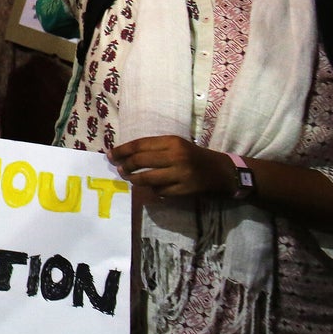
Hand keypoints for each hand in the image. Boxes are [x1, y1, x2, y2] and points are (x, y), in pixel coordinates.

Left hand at [108, 135, 232, 201]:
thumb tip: (125, 155)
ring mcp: (181, 174)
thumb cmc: (194, 156)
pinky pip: (160, 191)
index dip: (122, 150)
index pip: (139, 145)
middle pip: (140, 161)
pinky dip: (152, 190)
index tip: (110, 155)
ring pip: (147, 179)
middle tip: (120, 169)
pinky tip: (151, 187)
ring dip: (135, 180)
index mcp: (172, 141)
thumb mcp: (176, 145)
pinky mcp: (185, 190)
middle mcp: (176, 156)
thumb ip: (154, 148)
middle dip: (125, 166)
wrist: (222, 171)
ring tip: (131, 178)